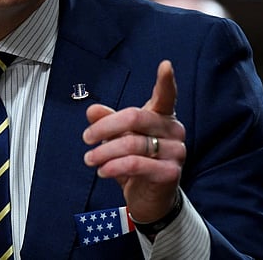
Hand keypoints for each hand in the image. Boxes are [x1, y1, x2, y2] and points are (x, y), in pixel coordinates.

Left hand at [82, 60, 186, 221]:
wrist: (150, 197)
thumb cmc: (136, 161)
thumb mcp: (118, 138)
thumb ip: (107, 122)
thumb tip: (92, 109)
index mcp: (162, 116)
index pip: (166, 96)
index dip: (166, 81)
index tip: (165, 65)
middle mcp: (173, 130)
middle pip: (135, 117)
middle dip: (104, 127)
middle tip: (86, 138)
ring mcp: (176, 152)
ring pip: (132, 143)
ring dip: (103, 152)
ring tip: (90, 159)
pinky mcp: (170, 173)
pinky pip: (136, 164)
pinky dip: (114, 166)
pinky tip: (102, 171)